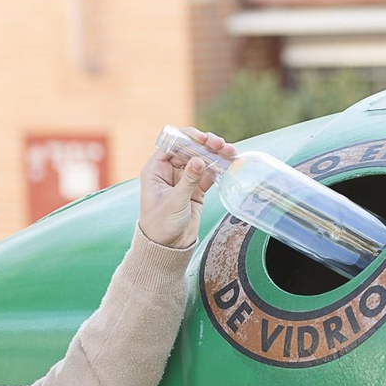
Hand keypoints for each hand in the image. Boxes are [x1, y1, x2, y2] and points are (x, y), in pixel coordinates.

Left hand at [138, 127, 235, 248]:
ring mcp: (184, 179)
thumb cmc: (161, 224)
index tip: (203, 139)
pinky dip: (218, 169)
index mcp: (156, 169)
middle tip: (220, 144)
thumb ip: (188, 180)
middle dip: (205, 144)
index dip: (188, 138)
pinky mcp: (196, 189)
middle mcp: (169, 171)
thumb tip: (199, 160)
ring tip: (229, 151)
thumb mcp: (175, 201)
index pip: (172, 144)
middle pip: (189, 149)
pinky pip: (208, 174)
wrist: (168, 247)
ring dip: (215, 154)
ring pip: (201, 160)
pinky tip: (228, 164)